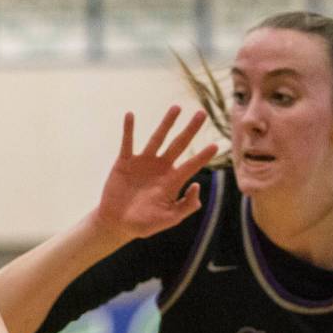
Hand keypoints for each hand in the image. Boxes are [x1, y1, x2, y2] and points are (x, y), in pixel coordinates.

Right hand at [95, 106, 218, 242]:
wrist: (116, 223)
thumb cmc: (142, 224)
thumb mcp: (167, 220)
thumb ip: (184, 208)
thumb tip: (197, 187)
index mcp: (172, 181)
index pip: (191, 165)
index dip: (203, 156)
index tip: (216, 145)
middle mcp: (160, 168)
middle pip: (179, 145)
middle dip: (191, 130)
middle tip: (202, 114)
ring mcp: (143, 163)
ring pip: (157, 138)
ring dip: (167, 123)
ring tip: (177, 108)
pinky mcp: (125, 162)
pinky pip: (127, 143)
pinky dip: (129, 129)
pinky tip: (130, 115)